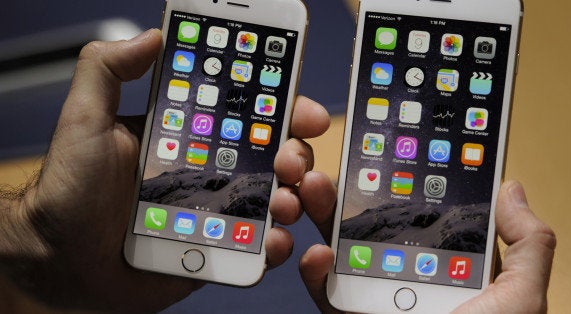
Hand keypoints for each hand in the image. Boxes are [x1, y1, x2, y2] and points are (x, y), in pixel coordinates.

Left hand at [0, 29, 331, 312]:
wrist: (59, 262)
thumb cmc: (67, 191)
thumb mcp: (85, 120)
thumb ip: (107, 70)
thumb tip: (152, 35)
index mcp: (188, 137)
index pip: (245, 116)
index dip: (282, 108)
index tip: (304, 110)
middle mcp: (208, 171)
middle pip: (270, 156)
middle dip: (295, 153)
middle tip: (291, 160)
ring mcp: (215, 211)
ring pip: (273, 199)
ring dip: (294, 196)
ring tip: (286, 200)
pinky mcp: (215, 249)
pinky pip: (255, 246)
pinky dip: (275, 243)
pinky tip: (274, 239)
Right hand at [299, 180, 555, 312]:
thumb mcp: (521, 299)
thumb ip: (527, 244)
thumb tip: (511, 189)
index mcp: (451, 266)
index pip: (424, 213)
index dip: (403, 182)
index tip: (385, 154)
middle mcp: (411, 277)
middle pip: (375, 224)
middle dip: (352, 192)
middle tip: (339, 165)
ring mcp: (378, 298)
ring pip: (343, 249)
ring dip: (324, 216)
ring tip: (315, 189)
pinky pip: (326, 291)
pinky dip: (316, 272)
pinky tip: (318, 253)